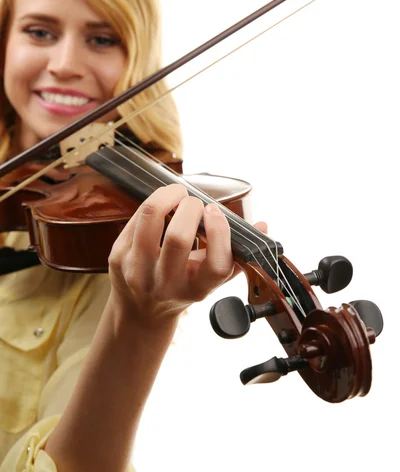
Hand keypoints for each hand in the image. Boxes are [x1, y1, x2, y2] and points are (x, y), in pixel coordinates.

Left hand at [108, 184, 234, 322]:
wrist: (139, 311)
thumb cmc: (182, 286)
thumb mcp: (209, 279)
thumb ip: (236, 254)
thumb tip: (263, 224)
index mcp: (196, 290)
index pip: (216, 265)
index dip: (219, 233)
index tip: (215, 212)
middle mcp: (166, 284)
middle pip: (178, 239)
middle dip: (190, 208)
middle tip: (194, 202)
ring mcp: (138, 271)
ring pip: (150, 222)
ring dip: (166, 197)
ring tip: (176, 193)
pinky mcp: (118, 257)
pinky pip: (135, 220)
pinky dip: (151, 205)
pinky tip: (159, 205)